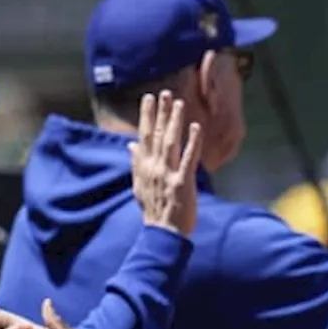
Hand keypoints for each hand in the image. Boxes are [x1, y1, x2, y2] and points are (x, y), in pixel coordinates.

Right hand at [130, 90, 202, 236]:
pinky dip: (192, 142)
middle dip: (160, 113)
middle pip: (156, 135)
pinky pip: (188, 159)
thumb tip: (131, 144)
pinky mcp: (182, 183)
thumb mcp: (139, 186)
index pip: (144, 136)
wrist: (163, 234)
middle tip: (164, 93)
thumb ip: (136, 163)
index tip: (149, 99)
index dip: (146, 116)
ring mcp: (167, 174)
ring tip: (178, 103)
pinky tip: (196, 127)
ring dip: (174, 121)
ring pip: (170, 142)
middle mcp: (154, 168)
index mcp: (144, 167)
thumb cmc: (154, 211)